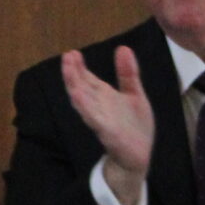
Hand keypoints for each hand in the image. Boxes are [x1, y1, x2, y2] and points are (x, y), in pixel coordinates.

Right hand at [60, 44, 155, 204]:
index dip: (79, 67)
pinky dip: (89, 110)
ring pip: (85, 103)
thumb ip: (127, 73)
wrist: (138, 157)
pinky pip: (97, 121)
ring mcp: (102, 121)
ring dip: (76, 89)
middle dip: (74, 74)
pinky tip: (82, 100)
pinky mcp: (109, 134)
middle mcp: (99, 107)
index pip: (88, 80)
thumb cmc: (134, 127)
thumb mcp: (133, 95)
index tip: (71, 53)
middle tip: (67, 56)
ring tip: (69, 74)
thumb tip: (122, 48)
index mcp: (104, 98)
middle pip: (82, 88)